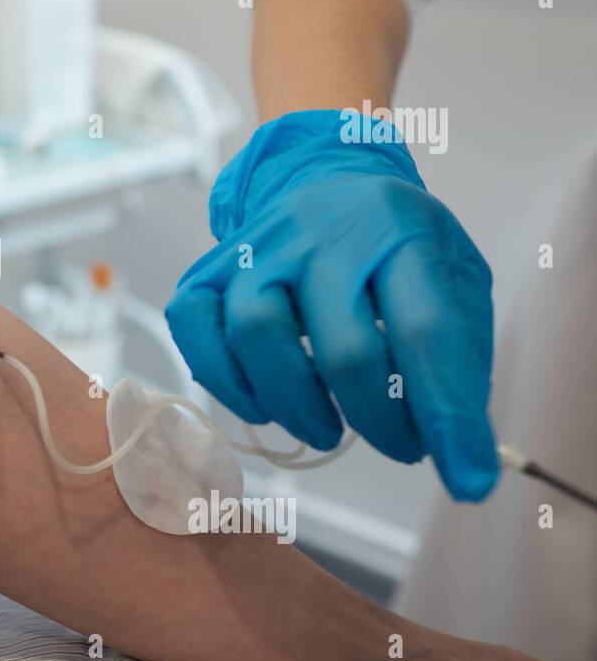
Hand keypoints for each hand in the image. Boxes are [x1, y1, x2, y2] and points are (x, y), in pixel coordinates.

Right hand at [166, 110, 497, 500]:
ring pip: (256, 331)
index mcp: (398, 227)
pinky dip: (223, 379)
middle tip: (398, 446)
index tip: (466, 480)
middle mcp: (321, 230)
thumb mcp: (453, 277)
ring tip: (325, 428)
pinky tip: (262, 403)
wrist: (325, 181)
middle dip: (375, 418)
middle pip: (341, 344)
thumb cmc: (396, 247)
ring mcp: (256, 246)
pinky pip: (193, 325)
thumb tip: (460, 453)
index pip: (427, 330)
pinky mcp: (209, 268)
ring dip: (294, 404)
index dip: (447, 414)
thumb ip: (459, 355)